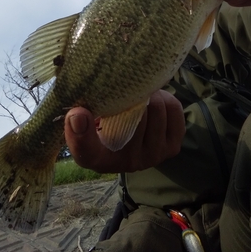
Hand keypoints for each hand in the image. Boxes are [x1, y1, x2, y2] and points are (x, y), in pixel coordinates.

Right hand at [64, 90, 184, 172]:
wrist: (130, 145)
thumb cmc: (103, 130)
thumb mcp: (84, 125)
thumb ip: (77, 118)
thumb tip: (77, 113)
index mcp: (98, 159)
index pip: (86, 151)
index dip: (80, 133)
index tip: (77, 113)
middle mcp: (127, 163)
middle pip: (132, 115)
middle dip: (131, 95)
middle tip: (126, 88)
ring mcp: (153, 156)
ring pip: (157, 108)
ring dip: (150, 94)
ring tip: (141, 93)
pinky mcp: (173, 146)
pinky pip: (174, 109)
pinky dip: (165, 98)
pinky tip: (155, 101)